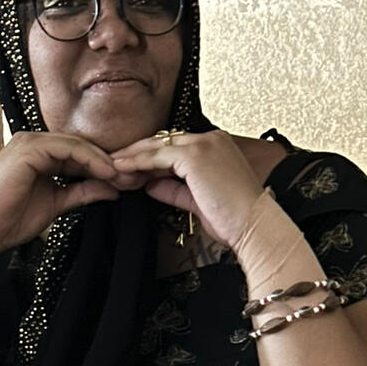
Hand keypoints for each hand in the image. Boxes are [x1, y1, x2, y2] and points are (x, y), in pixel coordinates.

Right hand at [0, 130, 122, 267]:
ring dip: (104, 160)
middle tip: (136, 176)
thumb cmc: (8, 220)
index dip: (105, 167)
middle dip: (110, 162)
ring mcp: (29, 143)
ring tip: (124, 176)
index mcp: (38, 154)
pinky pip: (68, 149)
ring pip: (77, 144)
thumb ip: (81, 193)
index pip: (79, 154)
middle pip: (81, 146)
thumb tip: (112, 189)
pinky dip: (90, 160)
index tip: (129, 181)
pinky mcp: (28, 149)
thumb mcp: (56, 204)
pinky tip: (106, 173)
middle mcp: (34, 143)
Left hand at [106, 128, 265, 250]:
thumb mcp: (198, 201)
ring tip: (112, 166)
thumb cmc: (235, 219)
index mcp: (218, 146)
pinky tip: (122, 169)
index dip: (151, 157)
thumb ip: (174, 189)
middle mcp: (212, 139)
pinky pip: (158, 156)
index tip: (131, 169)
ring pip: (157, 146)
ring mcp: (204, 145)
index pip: (176, 147)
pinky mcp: (196, 156)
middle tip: (114, 163)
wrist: (254, 226)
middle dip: (137, 152)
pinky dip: (138, 162)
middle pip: (164, 141)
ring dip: (132, 156)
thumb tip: (151, 184)